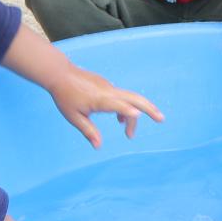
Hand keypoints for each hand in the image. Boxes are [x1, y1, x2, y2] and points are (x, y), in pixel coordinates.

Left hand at [49, 65, 163, 146]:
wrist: (60, 74)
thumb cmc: (65, 96)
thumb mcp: (74, 117)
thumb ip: (89, 131)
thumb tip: (99, 146)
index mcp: (100, 99)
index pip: (118, 105)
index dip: (128, 112)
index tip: (138, 116)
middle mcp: (108, 91)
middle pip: (134, 98)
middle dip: (149, 108)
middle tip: (161, 119)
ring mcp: (109, 87)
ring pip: (130, 98)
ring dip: (136, 113)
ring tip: (129, 134)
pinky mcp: (107, 86)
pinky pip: (122, 97)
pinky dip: (126, 108)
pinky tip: (120, 120)